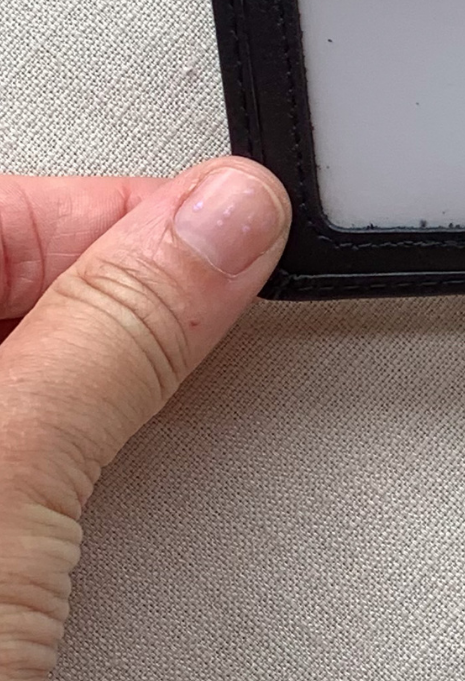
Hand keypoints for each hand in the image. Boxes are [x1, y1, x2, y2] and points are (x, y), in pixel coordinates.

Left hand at [0, 161, 289, 680]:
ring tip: (132, 402)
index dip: (118, 213)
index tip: (225, 232)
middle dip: (107, 285)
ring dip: (87, 357)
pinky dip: (57, 425)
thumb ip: (122, 323)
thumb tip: (226, 218)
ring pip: (15, 355)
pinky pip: (15, 426)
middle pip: (5, 280)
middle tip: (198, 306)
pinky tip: (79, 465)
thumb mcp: (8, 467)